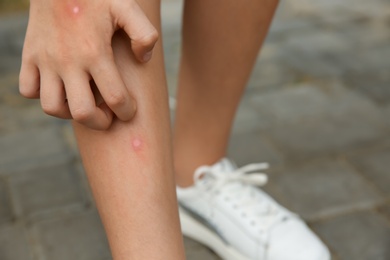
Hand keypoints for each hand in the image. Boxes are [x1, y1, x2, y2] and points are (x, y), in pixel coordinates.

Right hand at [19, 0, 157, 129]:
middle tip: (108, 116)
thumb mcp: (127, 8)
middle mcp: (68, 61)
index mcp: (95, 52)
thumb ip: (144, 35)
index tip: (129, 110)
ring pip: (52, 106)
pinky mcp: (29, 56)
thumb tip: (143, 60)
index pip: (115, 98)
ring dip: (70, 112)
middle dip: (99, 122)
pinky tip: (59, 87)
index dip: (126, 111)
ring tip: (83, 103)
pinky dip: (41, 95)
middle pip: (81, 112)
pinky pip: (28, 90)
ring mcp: (45, 60)